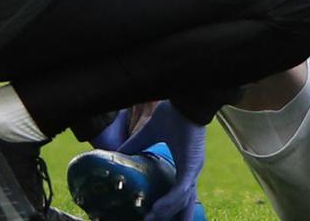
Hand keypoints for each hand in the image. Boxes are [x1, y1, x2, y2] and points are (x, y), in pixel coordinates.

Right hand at [118, 101, 205, 220]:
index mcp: (185, 166)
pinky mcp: (192, 165)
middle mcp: (191, 171)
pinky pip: (181, 190)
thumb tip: (116, 154)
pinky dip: (170, 202)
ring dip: (166, 213)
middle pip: (185, 204)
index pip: (180, 194)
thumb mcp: (149, 134)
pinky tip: (157, 211)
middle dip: (174, 218)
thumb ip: (134, 145)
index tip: (153, 216)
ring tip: (150, 220)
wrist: (185, 100)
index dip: (169, 208)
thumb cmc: (173, 113)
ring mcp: (193, 169)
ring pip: (182, 200)